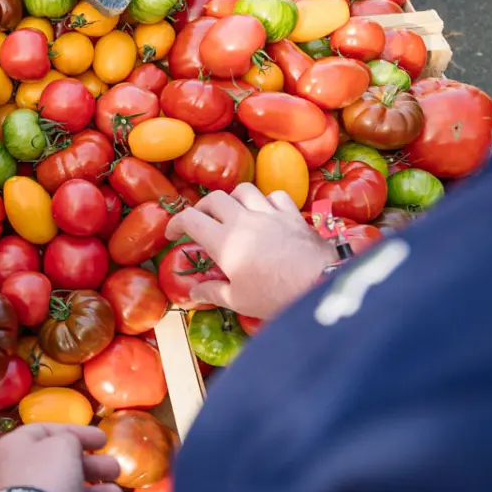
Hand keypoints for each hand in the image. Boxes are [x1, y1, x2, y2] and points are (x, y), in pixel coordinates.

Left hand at [0, 424, 124, 491]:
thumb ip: (70, 439)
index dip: (77, 432)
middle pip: (59, 466)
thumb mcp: (63, 446)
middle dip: (92, 467)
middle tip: (115, 470)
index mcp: (16, 447)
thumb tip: (70, 446)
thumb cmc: (46, 478)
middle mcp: (17, 474)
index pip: (46, 432)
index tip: (103, 439)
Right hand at [164, 184, 334, 319]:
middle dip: (202, 208)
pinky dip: (267, 200)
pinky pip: (275, 195)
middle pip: (214, 199)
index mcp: (224, 242)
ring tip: (233, 213)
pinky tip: (267, 213)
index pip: (189, 219)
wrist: (320, 284)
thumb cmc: (274, 296)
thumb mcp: (238, 301)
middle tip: (201, 223)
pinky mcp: (292, 214)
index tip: (172, 235)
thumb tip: (193, 292)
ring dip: (233, 199)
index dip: (175, 223)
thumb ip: (212, 292)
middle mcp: (243, 220)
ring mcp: (269, 214)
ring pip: (244, 190)